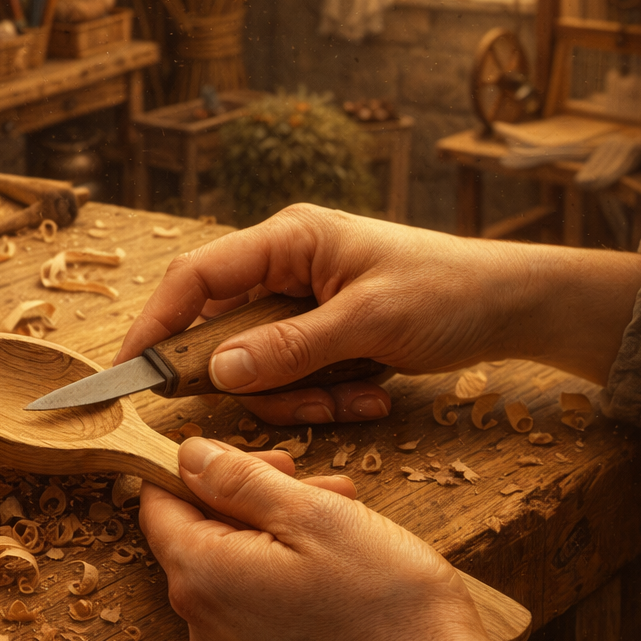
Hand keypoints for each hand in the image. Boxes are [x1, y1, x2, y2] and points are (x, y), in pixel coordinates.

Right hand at [117, 204, 640, 424]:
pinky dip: (325, 398)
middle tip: (309, 400)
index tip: (131, 370)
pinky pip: (293, 379)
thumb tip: (215, 371)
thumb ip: (289, 346)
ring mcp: (299, 306)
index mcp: (287, 240)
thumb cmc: (446, 291)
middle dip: (264, 381)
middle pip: (225, 336)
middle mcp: (283, 269)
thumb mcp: (368, 321)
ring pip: (259, 369)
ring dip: (303, 397)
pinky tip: (371, 396)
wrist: (509, 307)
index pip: (197, 275)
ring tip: (360, 397)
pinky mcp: (317, 338)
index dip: (156, 320)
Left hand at [139, 437, 541, 640]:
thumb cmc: (385, 605)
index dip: (199, 470)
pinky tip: (340, 566)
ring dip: (278, 535)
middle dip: (253, 499)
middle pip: (201, 539)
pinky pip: (258, 613)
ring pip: (237, 574)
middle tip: (313, 483)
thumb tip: (189, 457)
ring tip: (342, 516)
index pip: (158, 506)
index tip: (256, 460)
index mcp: (202, 577)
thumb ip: (238, 480)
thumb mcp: (311, 514)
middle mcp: (204, 627)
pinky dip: (287, 579)